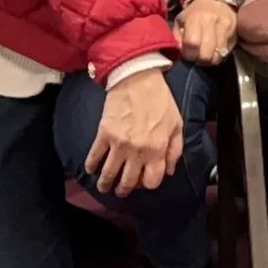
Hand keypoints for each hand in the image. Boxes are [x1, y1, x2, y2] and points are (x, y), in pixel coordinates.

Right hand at [86, 68, 182, 196]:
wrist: (137, 78)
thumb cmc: (160, 100)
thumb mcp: (177, 124)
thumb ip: (175, 150)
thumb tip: (169, 171)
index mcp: (157, 149)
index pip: (151, 181)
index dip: (146, 184)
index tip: (142, 181)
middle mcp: (138, 151)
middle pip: (127, 183)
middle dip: (123, 190)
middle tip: (120, 190)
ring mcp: (119, 144)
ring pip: (108, 174)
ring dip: (104, 184)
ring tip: (104, 186)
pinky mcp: (103, 134)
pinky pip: (94, 157)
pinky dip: (91, 166)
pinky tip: (91, 168)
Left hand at [175, 0, 239, 65]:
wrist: (217, 0)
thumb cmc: (195, 12)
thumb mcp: (181, 20)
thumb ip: (178, 36)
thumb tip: (180, 52)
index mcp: (196, 17)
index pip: (193, 43)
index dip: (188, 54)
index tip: (187, 54)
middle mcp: (212, 21)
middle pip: (206, 52)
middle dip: (199, 59)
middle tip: (196, 57)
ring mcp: (226, 27)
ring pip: (218, 54)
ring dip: (209, 59)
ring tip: (205, 55)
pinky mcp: (234, 32)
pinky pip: (226, 52)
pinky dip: (218, 55)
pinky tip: (213, 51)